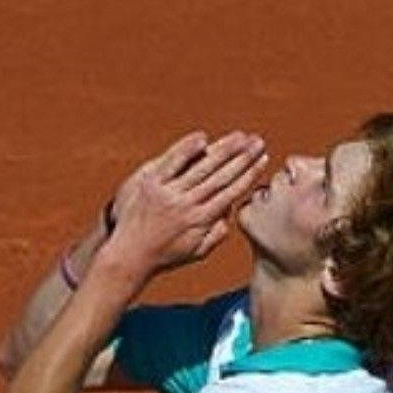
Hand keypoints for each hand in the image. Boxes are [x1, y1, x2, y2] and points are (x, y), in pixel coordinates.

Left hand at [105, 130, 267, 278]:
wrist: (129, 256)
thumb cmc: (163, 255)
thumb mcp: (195, 252)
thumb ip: (215, 235)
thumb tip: (231, 214)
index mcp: (201, 220)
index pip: (231, 191)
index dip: (249, 174)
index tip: (263, 160)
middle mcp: (188, 204)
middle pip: (221, 175)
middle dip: (243, 157)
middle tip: (259, 141)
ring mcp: (169, 192)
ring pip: (202, 166)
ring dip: (224, 149)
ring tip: (241, 136)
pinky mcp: (150, 183)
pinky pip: (171, 162)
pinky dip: (187, 149)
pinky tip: (203, 137)